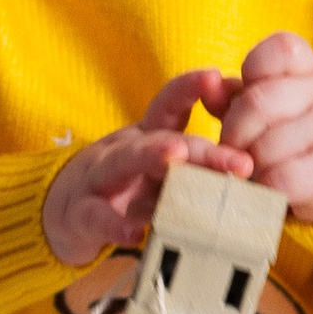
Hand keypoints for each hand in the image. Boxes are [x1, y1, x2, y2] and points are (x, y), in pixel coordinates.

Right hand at [41, 71, 254, 269]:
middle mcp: (124, 150)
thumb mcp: (156, 168)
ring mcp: (100, 180)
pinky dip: (116, 225)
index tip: (218, 79)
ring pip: (125, 162)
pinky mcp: (81, 214)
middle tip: (239, 160)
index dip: (191, 89)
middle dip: (201, 147)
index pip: (170, 106)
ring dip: (152, 156)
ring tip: (177, 157)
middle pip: (162, 139)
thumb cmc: (122, 189)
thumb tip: (251, 159)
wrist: (61, 214)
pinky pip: (97, 218)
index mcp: (146, 138)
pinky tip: (136, 233)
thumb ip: (194, 159)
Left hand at [214, 30, 312, 225]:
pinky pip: (280, 179)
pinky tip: (268, 186)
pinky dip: (264, 187)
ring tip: (253, 167)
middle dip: (234, 131)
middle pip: (260, 103)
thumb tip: (208, 88)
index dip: (252, 71)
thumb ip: (232, 96)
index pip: (281, 49)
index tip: (247, 96)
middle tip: (232, 147)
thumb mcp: (264, 107)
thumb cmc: (289, 134)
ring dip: (248, 164)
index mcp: (312, 67)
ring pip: (266, 146)